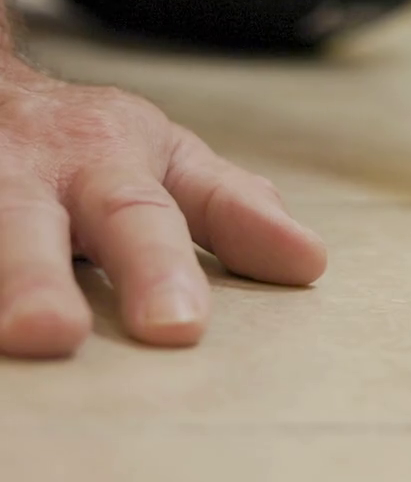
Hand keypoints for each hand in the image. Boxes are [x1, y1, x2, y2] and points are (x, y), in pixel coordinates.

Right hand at [0, 61, 325, 357]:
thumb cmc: (91, 147)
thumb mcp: (168, 161)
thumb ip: (233, 210)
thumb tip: (309, 264)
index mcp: (107, 157)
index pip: (142, 214)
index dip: (160, 269)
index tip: (180, 327)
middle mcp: (29, 170)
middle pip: (27, 224)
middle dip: (39, 277)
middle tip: (53, 335)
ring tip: (13, 331)